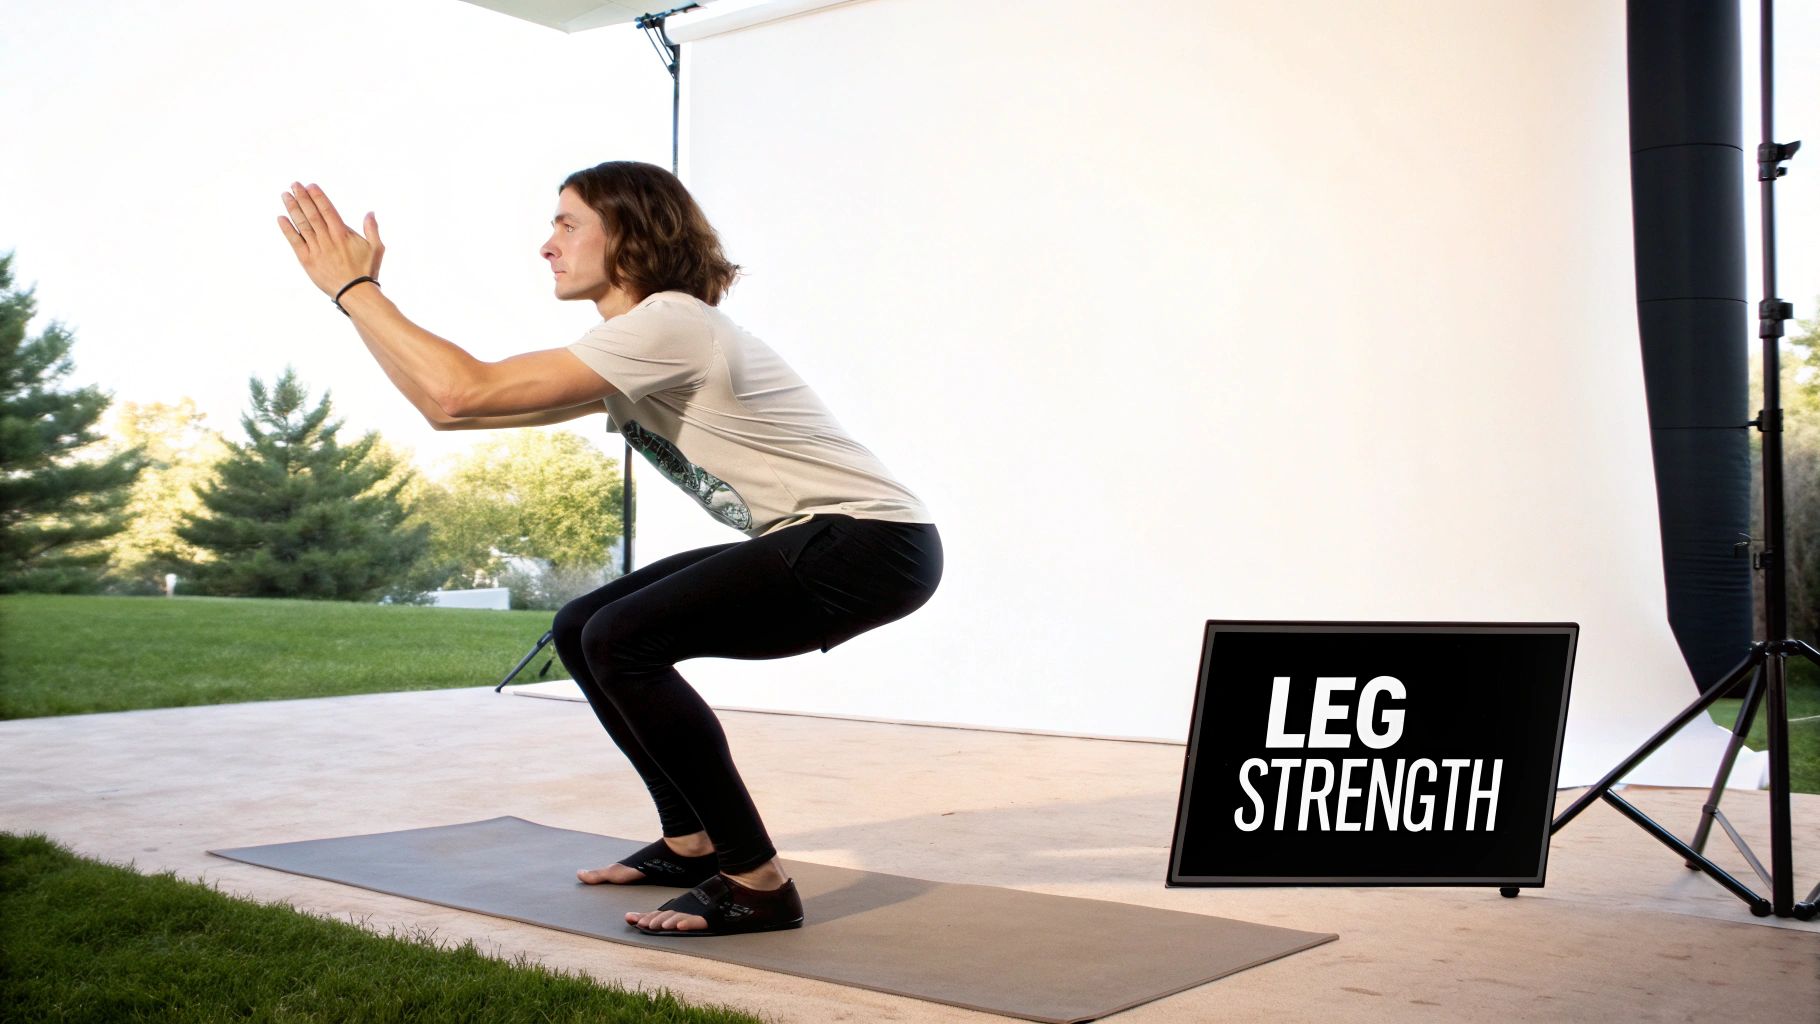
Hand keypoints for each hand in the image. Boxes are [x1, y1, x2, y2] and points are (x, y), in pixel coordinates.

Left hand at [278, 182, 385, 298]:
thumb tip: (370, 213)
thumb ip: (372, 229)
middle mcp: (327, 238)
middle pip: (312, 213)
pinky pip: (294, 241)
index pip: (327, 209)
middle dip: (302, 197)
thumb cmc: (366, 271)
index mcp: (342, 233)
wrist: (355, 292)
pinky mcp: (307, 260)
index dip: (317, 196)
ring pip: (302, 224)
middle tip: (294, 185)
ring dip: (293, 208)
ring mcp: (316, 248)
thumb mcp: (376, 248)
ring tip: (285, 195)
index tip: (310, 186)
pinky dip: (287, 229)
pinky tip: (281, 218)